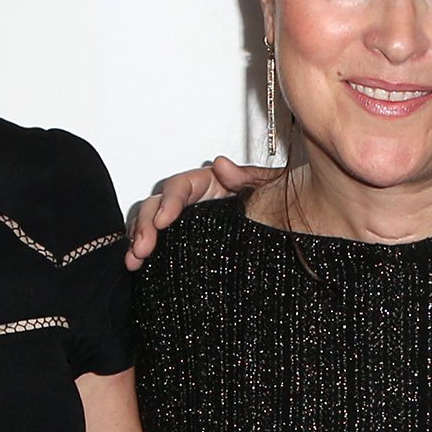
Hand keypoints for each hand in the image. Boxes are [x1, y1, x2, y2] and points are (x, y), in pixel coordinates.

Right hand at [126, 157, 279, 267]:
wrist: (297, 234)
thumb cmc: (284, 209)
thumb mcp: (271, 187)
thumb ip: (246, 176)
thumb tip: (220, 165)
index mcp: (213, 185)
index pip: (182, 187)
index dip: (170, 201)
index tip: (165, 220)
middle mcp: (196, 204)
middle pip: (159, 205)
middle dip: (146, 225)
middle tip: (143, 248)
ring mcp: (190, 226)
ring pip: (153, 225)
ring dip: (139, 240)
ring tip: (134, 260)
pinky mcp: (188, 248)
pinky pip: (161, 246)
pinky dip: (146, 254)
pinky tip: (138, 266)